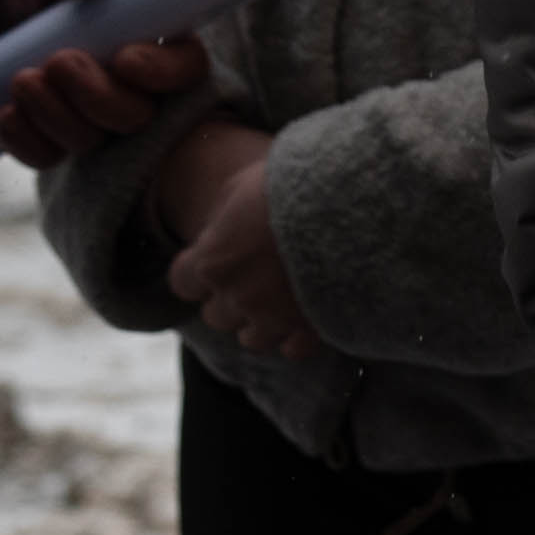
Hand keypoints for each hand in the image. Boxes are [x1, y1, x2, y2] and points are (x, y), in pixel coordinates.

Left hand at [0, 0, 205, 170]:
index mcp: (150, 34)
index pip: (185, 68)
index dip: (164, 73)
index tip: (126, 58)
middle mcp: (126, 82)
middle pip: (136, 115)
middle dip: (98, 97)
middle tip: (60, 61)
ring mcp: (85, 111)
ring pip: (90, 139)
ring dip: (56, 116)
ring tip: (23, 79)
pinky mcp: (46, 130)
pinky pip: (45, 155)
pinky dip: (26, 140)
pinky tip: (6, 114)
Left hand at [157, 118, 313, 359]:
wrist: (352, 205)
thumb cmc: (294, 186)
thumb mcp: (244, 185)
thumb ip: (222, 215)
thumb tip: (217, 229)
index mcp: (213, 262)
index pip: (183, 283)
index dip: (195, 272)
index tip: (213, 259)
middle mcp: (237, 298)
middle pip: (215, 315)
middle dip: (229, 297)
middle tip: (253, 273)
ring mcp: (274, 319)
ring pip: (251, 339)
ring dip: (259, 321)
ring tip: (280, 297)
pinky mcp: (311, 330)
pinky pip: (293, 349)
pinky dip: (297, 335)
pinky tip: (307, 313)